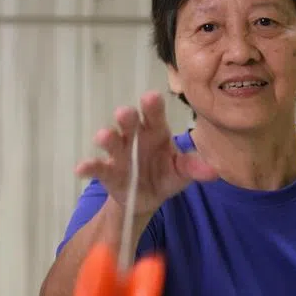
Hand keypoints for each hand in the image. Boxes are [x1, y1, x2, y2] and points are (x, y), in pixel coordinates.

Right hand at [74, 91, 216, 215]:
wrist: (147, 197)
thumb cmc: (166, 174)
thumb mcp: (182, 173)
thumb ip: (194, 168)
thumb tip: (213, 171)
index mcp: (156, 132)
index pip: (154, 114)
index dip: (152, 106)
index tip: (150, 98)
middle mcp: (135, 137)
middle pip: (129, 122)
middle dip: (126, 117)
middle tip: (125, 114)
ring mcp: (119, 153)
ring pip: (112, 141)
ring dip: (107, 138)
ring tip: (104, 136)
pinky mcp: (108, 171)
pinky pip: (97, 167)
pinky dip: (88, 167)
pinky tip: (81, 169)